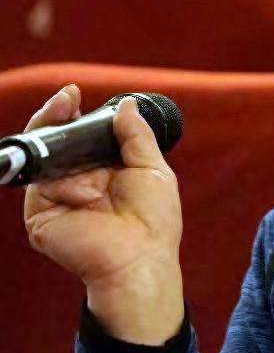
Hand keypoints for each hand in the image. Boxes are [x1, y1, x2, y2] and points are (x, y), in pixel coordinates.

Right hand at [22, 85, 184, 343]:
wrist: (141, 259)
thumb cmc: (154, 221)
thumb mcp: (151, 168)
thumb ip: (135, 136)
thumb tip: (126, 106)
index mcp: (102, 170)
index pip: (79, 136)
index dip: (73, 114)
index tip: (74, 93)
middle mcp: (76, 181)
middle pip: (55, 142)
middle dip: (56, 117)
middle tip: (65, 99)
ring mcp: (57, 198)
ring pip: (43, 158)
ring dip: (59, 143)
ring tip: (73, 137)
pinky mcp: (41, 216)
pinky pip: (42, 186)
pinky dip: (65, 184)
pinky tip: (87, 193)